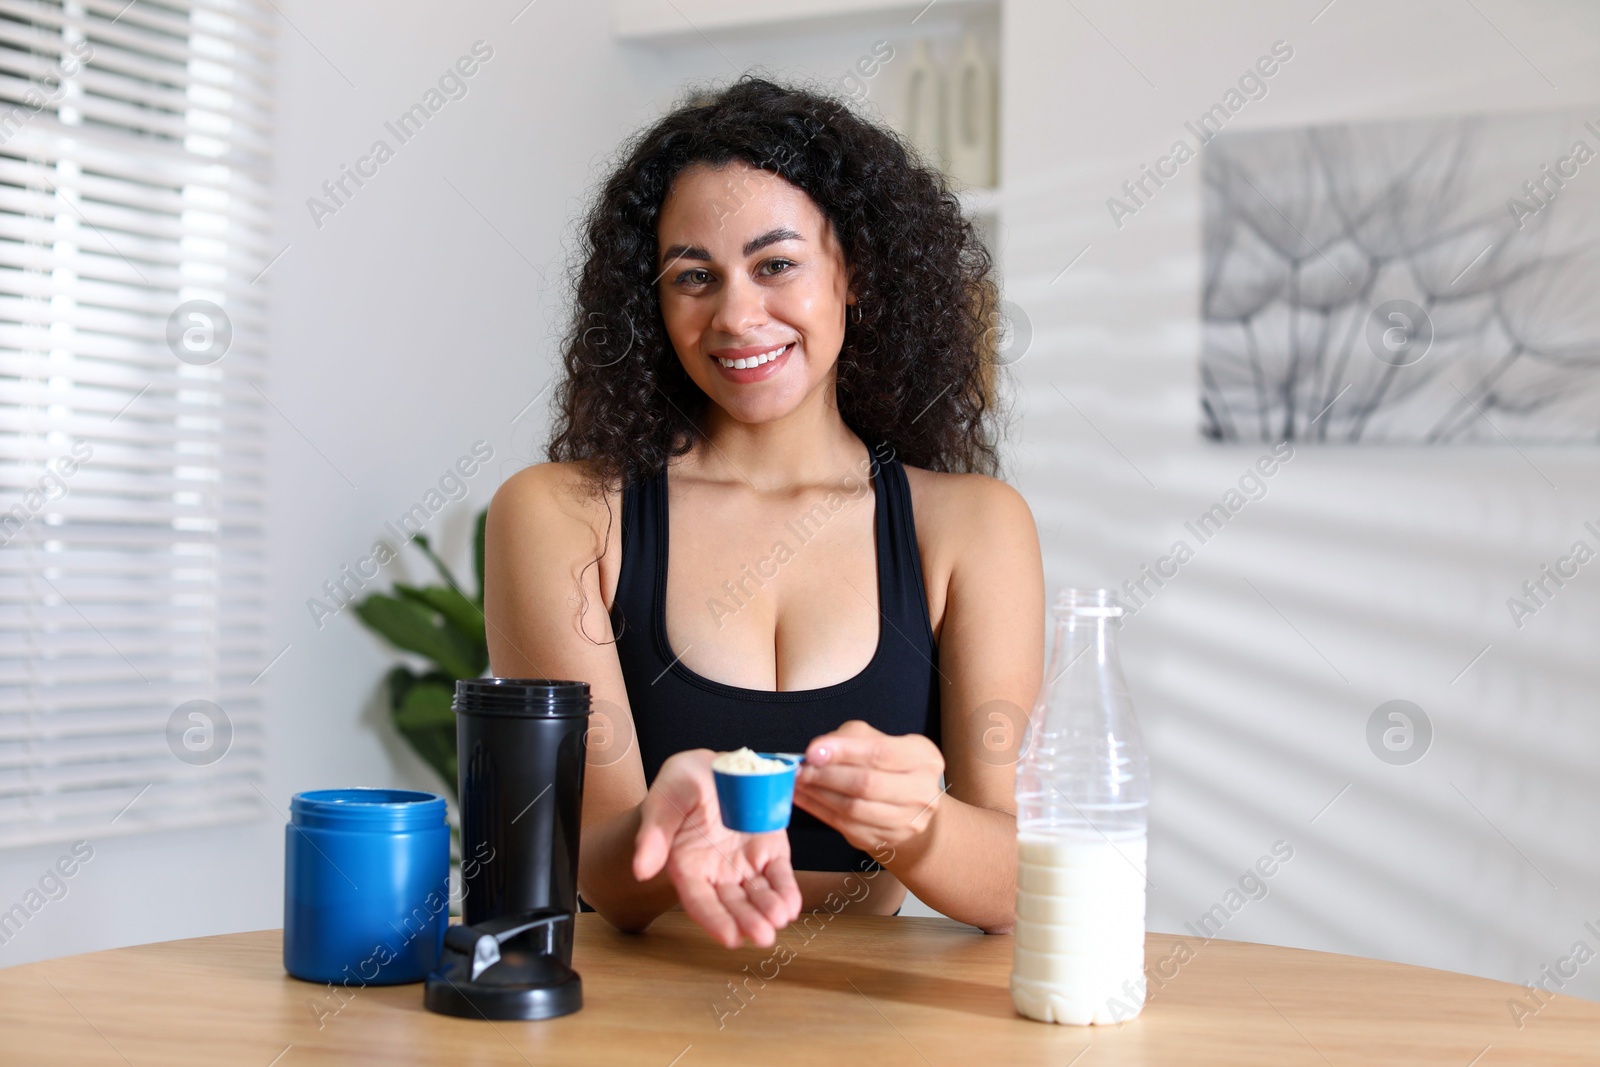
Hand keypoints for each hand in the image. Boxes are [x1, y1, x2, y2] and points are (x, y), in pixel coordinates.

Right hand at [633, 749, 802, 947]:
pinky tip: (792, 904)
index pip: (700, 901)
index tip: (730, 938)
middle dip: (748, 921)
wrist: (712, 766)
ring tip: (780, 918)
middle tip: (763, 936)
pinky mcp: (770, 850)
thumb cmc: (681, 785)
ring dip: (770, 909)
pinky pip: (779, 874)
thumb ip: (654, 835)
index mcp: (687, 867)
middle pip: (733, 904)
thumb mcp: (664, 802)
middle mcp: (717, 873)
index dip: (715, 920)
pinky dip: (786, 890)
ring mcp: (745, 864)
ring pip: (758, 894)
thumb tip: (641, 870)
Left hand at [794, 720, 946, 853]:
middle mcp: (921, 791)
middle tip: (799, 768)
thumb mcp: (878, 740)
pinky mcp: (885, 840)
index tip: (812, 751)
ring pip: (853, 809)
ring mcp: (906, 821)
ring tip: (797, 782)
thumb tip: (816, 751)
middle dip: (825, 775)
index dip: (843, 751)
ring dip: (818, 794)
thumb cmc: (889, 765)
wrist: (911, 806)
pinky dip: (819, 810)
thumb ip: (850, 739)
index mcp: (923, 758)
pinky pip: (845, 826)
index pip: (880, 753)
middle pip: (866, 784)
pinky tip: (804, 798)